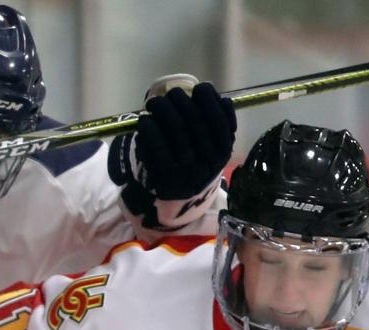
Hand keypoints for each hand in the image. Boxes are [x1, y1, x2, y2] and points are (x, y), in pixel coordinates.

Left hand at [107, 80, 234, 229]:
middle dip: (182, 100)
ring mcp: (188, 169)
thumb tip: (214, 95)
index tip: (199, 87)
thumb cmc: (195, 165)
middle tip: (170, 94)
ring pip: (176, 129)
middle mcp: (209, 161)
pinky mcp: (166, 176)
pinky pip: (157, 145)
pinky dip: (150, 128)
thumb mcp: (212, 149)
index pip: (220, 120)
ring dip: (163, 109)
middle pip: (196, 121)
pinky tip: (145, 121)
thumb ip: (216, 124)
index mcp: (223, 152)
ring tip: (154, 103)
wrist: (177, 202)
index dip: (210, 100)